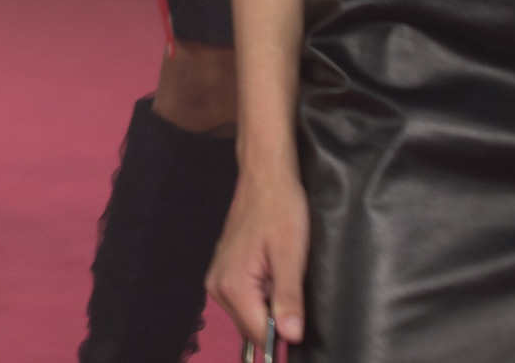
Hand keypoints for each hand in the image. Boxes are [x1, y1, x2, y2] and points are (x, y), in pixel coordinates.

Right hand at [208, 161, 309, 350]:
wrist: (266, 179)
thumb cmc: (280, 210)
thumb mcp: (291, 256)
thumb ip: (288, 298)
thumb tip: (290, 336)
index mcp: (232, 285)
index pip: (258, 334)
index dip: (283, 331)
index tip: (297, 311)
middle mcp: (218, 286)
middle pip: (251, 327)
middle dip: (275, 317)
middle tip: (288, 282)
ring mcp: (218, 279)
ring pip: (249, 315)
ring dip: (268, 304)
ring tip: (280, 273)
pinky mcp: (223, 272)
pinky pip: (245, 300)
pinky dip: (262, 294)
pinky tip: (271, 270)